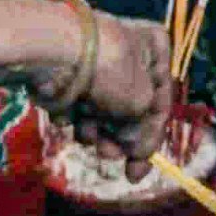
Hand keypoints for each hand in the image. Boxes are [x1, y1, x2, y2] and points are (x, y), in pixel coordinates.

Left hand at [51, 8, 177, 144]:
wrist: (54, 53)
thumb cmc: (110, 71)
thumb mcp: (141, 103)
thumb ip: (143, 131)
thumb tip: (135, 147)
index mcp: (154, 49)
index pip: (161, 102)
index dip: (152, 137)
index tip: (139, 165)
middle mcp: (127, 55)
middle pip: (130, 110)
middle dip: (118, 138)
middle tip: (108, 153)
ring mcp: (96, 67)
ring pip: (103, 113)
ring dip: (95, 131)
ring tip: (87, 132)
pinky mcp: (69, 79)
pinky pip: (79, 107)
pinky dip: (75, 118)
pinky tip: (68, 114)